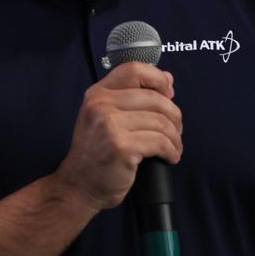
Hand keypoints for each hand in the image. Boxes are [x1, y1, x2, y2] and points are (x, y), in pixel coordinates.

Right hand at [54, 63, 182, 210]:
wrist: (78, 186)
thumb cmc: (96, 153)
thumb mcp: (105, 117)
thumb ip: (133, 96)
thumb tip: (167, 79)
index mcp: (98, 93)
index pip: (134, 69)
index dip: (158, 79)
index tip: (169, 94)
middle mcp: (101, 104)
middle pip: (155, 98)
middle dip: (174, 115)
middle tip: (176, 130)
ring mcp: (110, 124)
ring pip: (161, 121)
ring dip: (175, 137)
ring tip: (174, 147)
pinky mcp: (121, 146)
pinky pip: (160, 142)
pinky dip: (171, 151)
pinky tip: (170, 157)